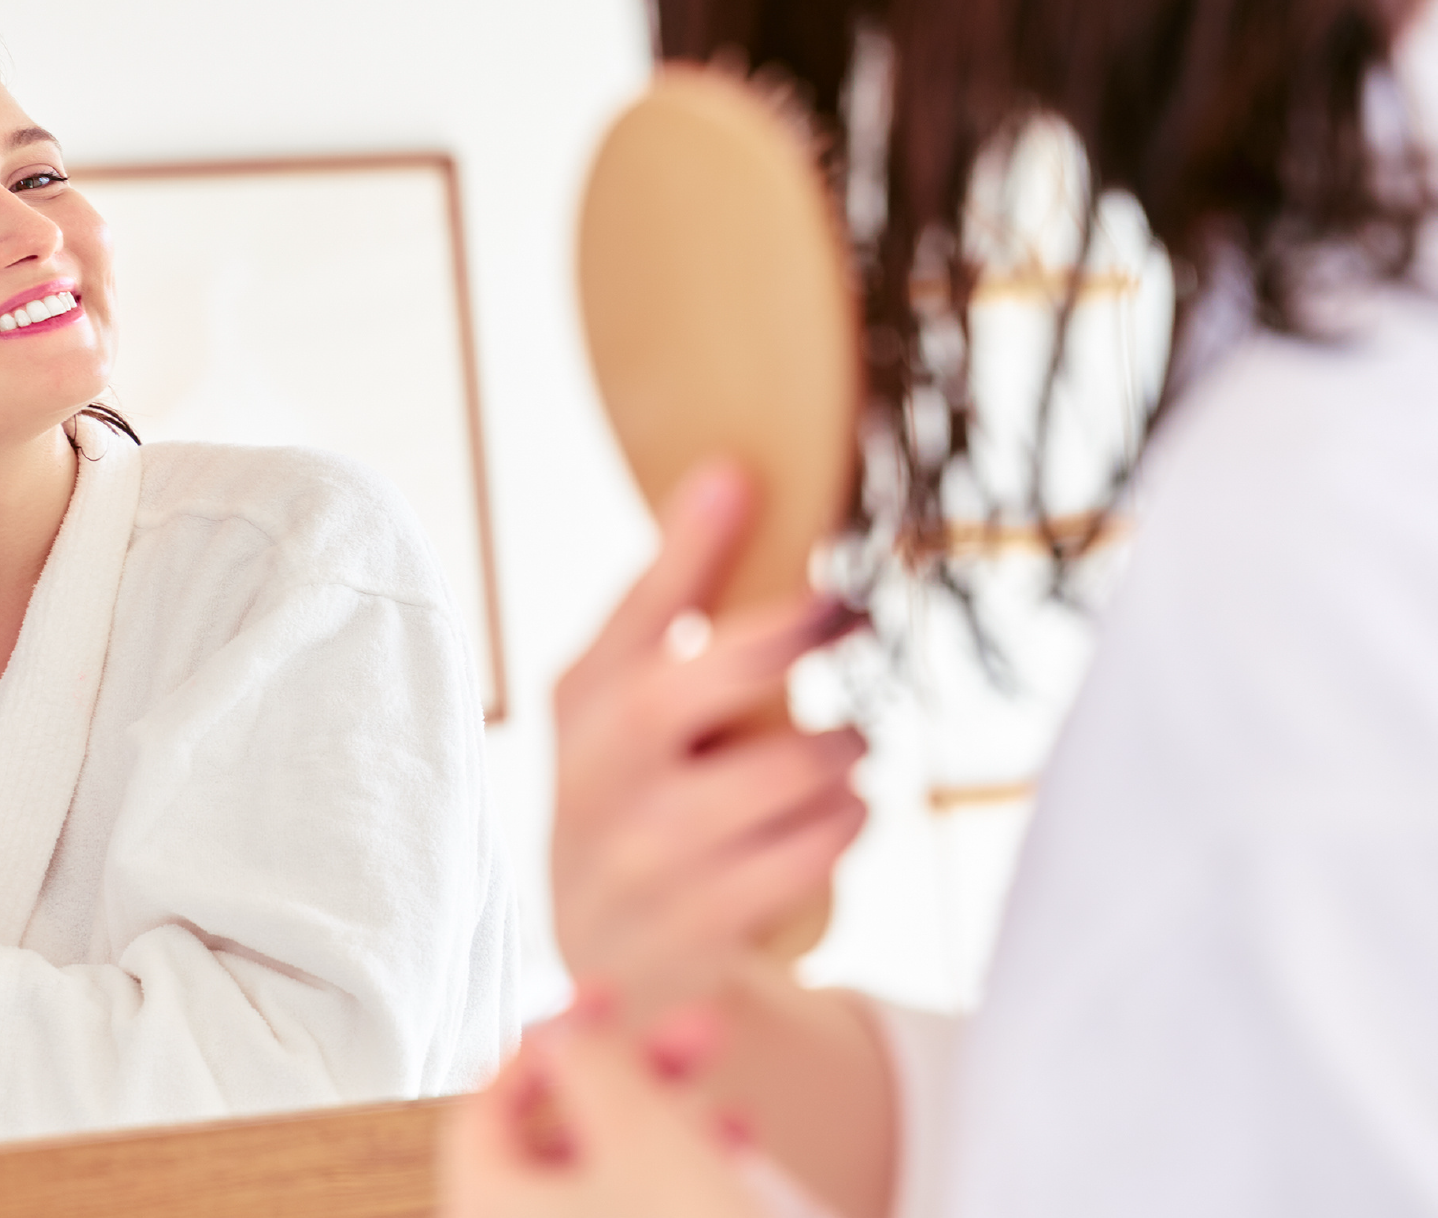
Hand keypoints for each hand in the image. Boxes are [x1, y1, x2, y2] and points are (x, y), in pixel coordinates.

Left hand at [442, 994, 763, 1217]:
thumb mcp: (643, 1134)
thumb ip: (591, 1063)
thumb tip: (559, 1030)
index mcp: (488, 1209)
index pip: (484, 1108)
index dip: (547, 1043)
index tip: (608, 1000)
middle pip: (557, 1139)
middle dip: (634, 1076)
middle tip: (705, 1033)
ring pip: (605, 1182)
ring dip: (669, 1126)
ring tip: (737, 1106)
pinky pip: (635, 1217)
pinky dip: (677, 1180)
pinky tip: (736, 1151)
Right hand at [551, 462, 869, 1022]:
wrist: (611, 966)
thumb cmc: (638, 795)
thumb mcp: (628, 698)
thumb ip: (674, 594)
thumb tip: (729, 470)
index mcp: (583, 703)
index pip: (633, 609)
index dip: (690, 541)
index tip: (746, 478)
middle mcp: (596, 776)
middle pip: (694, 683)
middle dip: (787, 638)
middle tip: (853, 617)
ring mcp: (641, 858)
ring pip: (780, 774)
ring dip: (840, 751)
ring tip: (849, 747)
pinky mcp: (695, 928)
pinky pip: (809, 853)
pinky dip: (846, 824)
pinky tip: (845, 815)